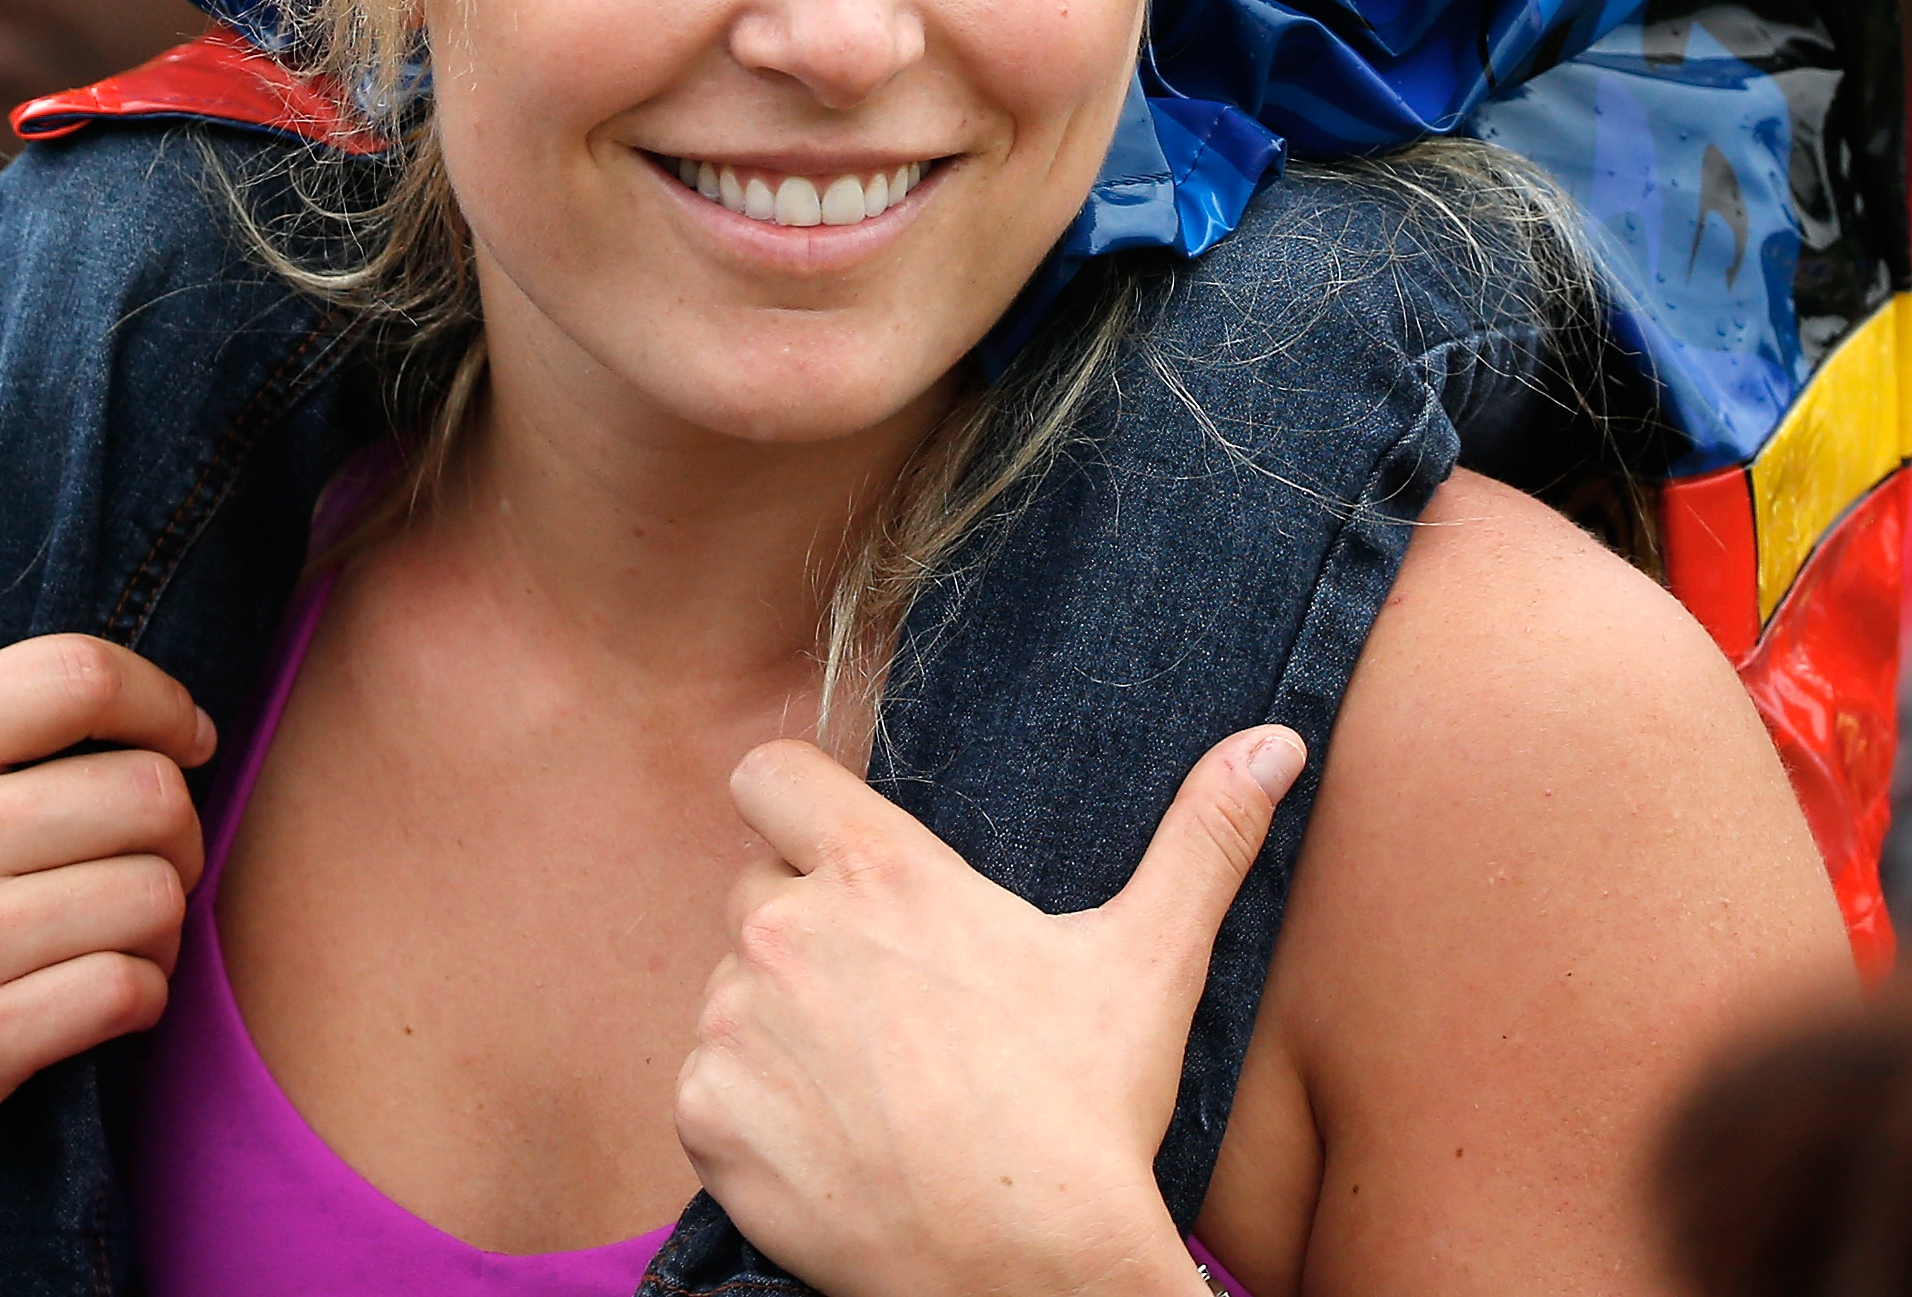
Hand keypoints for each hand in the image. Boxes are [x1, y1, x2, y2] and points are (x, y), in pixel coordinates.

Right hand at [0, 635, 214, 1296]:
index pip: (74, 674)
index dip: (160, 697)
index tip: (186, 734)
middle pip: (144, 792)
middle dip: (180, 828)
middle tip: (161, 854)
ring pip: (153, 895)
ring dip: (166, 921)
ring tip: (134, 931)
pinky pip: (128, 992)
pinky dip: (143, 996)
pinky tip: (112, 996)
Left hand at [675, 724, 1303, 1296]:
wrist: (1036, 1273)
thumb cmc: (1087, 1114)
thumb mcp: (1148, 963)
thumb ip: (1203, 837)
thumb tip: (1277, 741)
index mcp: (877, 870)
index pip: (767, 776)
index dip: (796, 812)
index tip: (840, 864)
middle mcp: (787, 929)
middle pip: (755, 892)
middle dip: (805, 936)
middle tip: (888, 1010)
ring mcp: (737, 1025)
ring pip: (729, 994)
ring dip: (778, 1029)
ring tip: (870, 1088)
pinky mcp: (708, 1118)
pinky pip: (705, 1089)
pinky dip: (750, 1117)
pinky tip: (828, 1147)